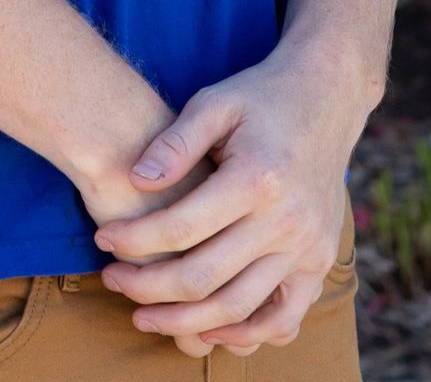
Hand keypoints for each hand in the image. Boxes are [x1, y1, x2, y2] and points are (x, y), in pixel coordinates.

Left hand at [87, 45, 362, 356]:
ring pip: (238, 309)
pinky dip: (245, 336)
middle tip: (113, 281)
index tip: (103, 239)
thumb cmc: (260, 96)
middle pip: (204, 277)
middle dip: (147, 287)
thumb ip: (175, 142)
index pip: (180, 228)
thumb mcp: (215, 101)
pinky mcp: (320, 260)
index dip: (134, 240)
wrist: (327, 95)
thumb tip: (136, 180)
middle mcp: (285, 220)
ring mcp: (307, 246)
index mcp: (256, 178)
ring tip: (146, 315)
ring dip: (185, 322)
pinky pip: (284, 319)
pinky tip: (208, 330)